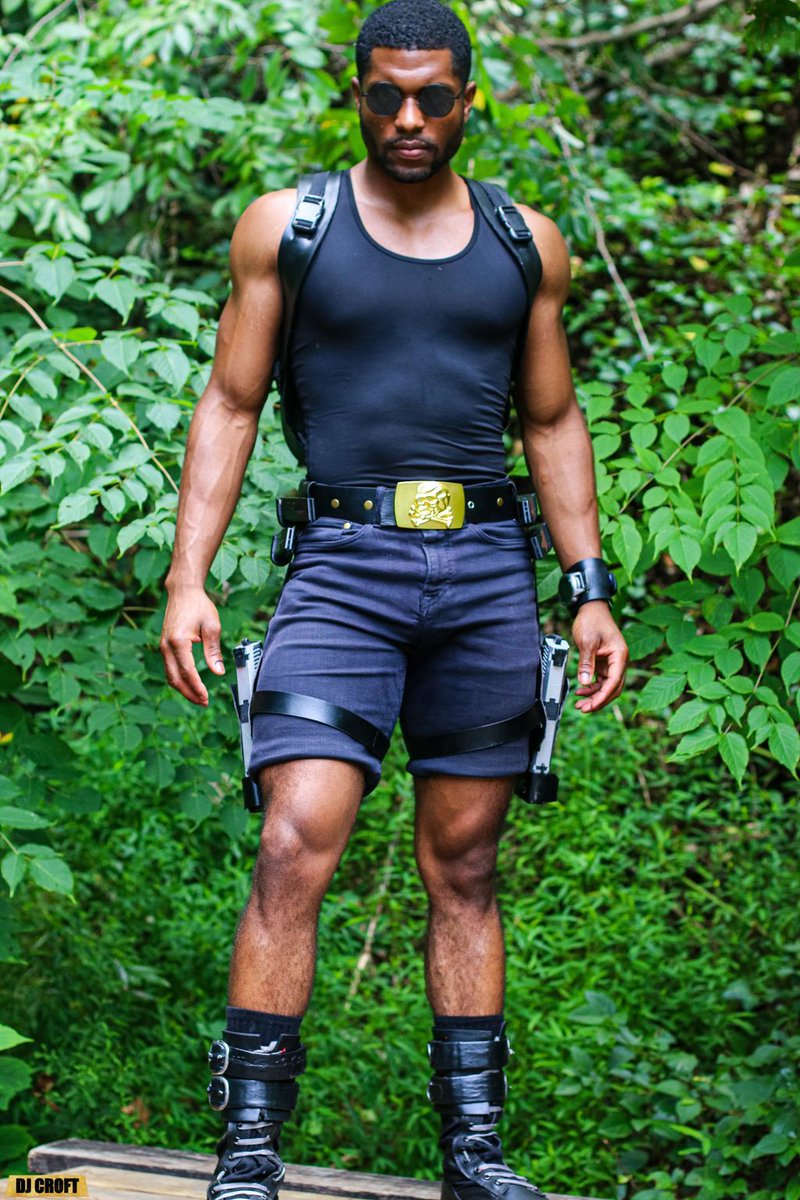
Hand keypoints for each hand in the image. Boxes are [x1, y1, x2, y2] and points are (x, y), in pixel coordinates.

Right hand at [160, 585, 224, 705]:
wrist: (183, 592)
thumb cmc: (198, 606)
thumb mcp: (212, 627)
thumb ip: (213, 651)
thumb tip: (218, 672)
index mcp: (178, 641)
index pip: (187, 672)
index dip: (197, 687)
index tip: (206, 697)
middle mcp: (166, 646)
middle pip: (175, 679)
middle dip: (189, 694)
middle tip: (203, 702)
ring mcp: (162, 647)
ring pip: (170, 676)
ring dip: (184, 689)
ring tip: (199, 698)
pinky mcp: (164, 647)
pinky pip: (170, 669)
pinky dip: (179, 680)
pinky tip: (191, 685)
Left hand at [572, 602, 627, 713]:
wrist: (591, 608)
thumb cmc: (592, 620)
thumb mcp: (587, 642)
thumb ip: (586, 662)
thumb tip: (585, 682)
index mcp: (620, 655)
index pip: (614, 681)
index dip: (603, 696)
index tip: (592, 705)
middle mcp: (619, 660)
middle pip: (613, 688)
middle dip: (599, 700)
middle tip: (584, 708)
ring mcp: (612, 662)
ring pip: (606, 686)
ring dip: (594, 696)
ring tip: (580, 704)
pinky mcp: (604, 662)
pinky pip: (601, 680)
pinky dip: (592, 687)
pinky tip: (581, 690)